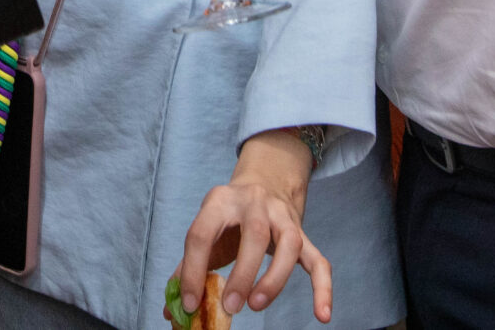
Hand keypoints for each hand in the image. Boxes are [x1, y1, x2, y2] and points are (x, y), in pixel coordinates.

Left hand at [175, 130, 331, 320]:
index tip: (190, 304)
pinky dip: (323, 289)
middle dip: (242, 274)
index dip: (192, 271)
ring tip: (255, 305)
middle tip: (230, 307)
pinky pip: (319, 261)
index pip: (201, 234)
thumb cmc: (230, 217)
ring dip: (274, 279)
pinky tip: (322, 315)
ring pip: (289, 244)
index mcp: (219, 201)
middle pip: (253, 233)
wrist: (266, 179)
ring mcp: (282, 216)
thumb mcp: (207, 230)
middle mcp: (254, 203)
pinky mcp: (303, 233)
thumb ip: (189, 267)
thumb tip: (172, 310)